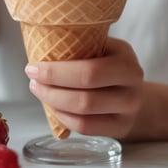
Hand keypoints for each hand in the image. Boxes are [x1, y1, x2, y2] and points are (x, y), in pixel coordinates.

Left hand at [25, 37, 143, 138]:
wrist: (135, 88)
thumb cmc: (109, 63)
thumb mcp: (104, 46)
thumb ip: (82, 43)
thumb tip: (41, 40)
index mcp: (125, 60)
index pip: (89, 71)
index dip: (57, 73)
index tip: (33, 67)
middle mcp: (131, 86)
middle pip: (85, 96)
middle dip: (52, 90)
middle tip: (33, 80)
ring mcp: (128, 110)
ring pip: (83, 114)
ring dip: (55, 104)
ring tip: (40, 91)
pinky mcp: (121, 127)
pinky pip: (86, 128)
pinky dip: (64, 118)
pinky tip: (54, 107)